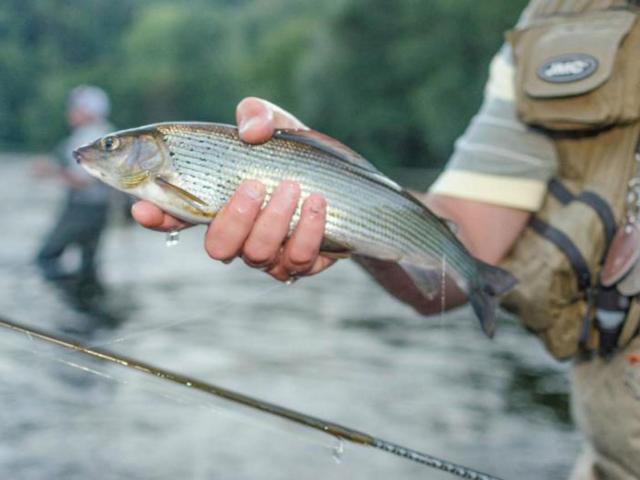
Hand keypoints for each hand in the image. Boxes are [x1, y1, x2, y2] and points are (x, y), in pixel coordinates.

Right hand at [131, 97, 335, 280]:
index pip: (176, 216)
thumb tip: (250, 131)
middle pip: (218, 248)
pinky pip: (296, 261)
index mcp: (219, 202)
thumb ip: (257, 116)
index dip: (157, 216)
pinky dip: (306, 232)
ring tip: (291, 188)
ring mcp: (268, 253)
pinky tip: (316, 203)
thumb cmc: (297, 155)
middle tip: (254, 186)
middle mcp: (239, 234)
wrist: (345, 183)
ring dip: (273, 221)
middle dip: (234, 218)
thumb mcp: (278, 126)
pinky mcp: (300, 263)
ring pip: (257, 255)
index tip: (144, 208)